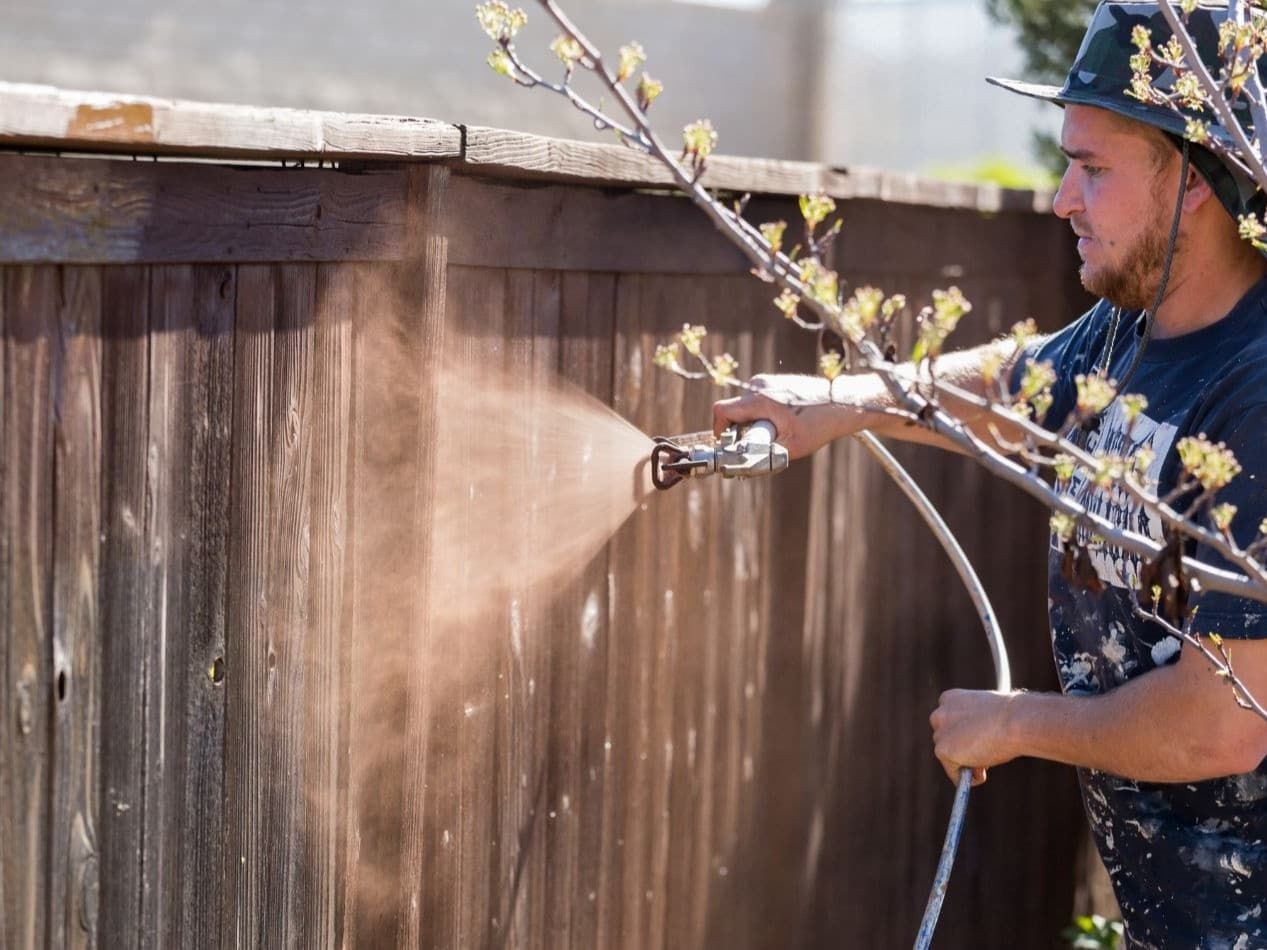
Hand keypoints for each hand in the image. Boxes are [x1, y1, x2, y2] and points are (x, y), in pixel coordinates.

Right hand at [711, 373, 871, 459]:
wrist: (845, 402)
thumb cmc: (821, 423)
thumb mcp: (790, 448)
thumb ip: (762, 456)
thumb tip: (740, 467)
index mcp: (760, 398)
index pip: (721, 411)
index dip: (719, 431)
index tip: (729, 445)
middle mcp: (759, 385)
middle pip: (733, 411)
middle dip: (740, 431)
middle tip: (762, 444)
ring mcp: (766, 381)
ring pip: (744, 407)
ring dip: (753, 424)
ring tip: (779, 432)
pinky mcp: (772, 382)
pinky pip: (755, 402)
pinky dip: (762, 416)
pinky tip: (784, 423)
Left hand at [929, 689, 1019, 786]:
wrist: (1015, 721)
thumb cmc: (1011, 717)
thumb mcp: (988, 715)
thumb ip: (975, 727)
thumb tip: (974, 748)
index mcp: (950, 698)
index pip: (950, 722)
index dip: (964, 735)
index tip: (978, 742)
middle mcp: (939, 714)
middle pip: (945, 740)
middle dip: (962, 751)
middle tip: (982, 759)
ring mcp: (939, 733)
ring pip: (949, 757)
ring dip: (966, 764)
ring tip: (987, 763)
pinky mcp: (942, 751)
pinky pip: (953, 773)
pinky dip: (967, 778)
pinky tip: (982, 773)